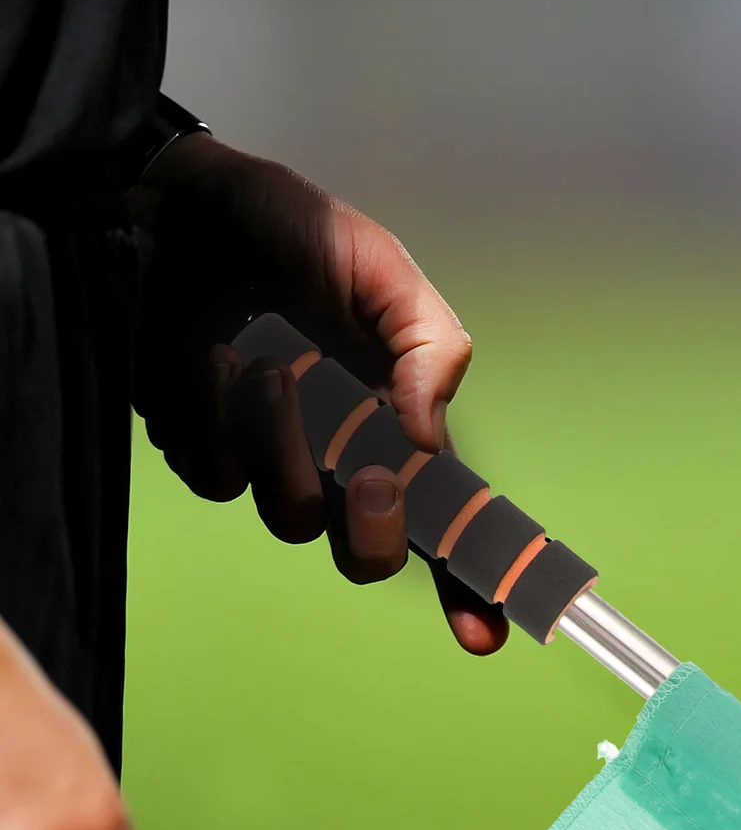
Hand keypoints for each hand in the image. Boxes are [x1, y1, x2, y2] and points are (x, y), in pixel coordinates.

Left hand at [131, 134, 505, 654]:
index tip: (485, 635)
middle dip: (377, 533)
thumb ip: (428, 346)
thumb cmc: (282, 225)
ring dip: (284, 449)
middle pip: (367, 554)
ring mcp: (265, 458)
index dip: (469, 586)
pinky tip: (210, 359)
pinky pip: (216, 477)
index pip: (444, 521)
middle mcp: (334, 455)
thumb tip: (429, 439)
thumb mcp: (379, 267)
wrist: (166, 194)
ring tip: (266, 364)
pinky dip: (215, 421)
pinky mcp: (198, 445)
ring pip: (289, 516)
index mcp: (392, 424)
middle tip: (374, 480)